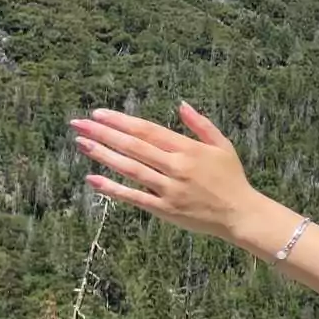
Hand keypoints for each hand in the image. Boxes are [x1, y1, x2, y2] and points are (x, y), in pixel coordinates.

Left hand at [71, 103, 271, 244]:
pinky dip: (112, 189)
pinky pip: (134, 197)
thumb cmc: (232, 178)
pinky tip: (92, 180)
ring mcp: (169, 189)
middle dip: (103, 133)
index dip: (122, 121)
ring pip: (130, 168)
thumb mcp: (222, 146)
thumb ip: (201, 125)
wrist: (241, 214)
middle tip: (78, 123)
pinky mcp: (164, 209)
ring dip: (103, 155)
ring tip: (81, 144)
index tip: (99, 114)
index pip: (148, 130)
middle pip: (134, 146)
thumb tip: (182, 105)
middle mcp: (176, 167)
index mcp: (189, 149)